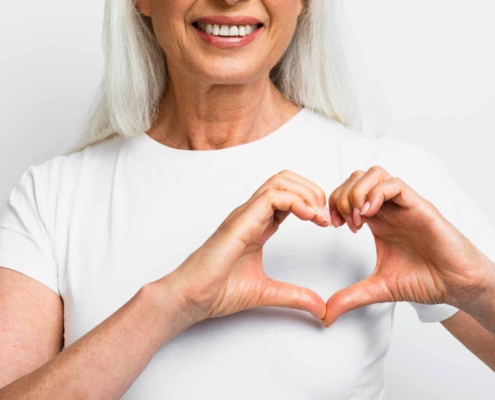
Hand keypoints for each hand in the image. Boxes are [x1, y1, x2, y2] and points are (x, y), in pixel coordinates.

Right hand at [162, 170, 331, 328]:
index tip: (326, 223)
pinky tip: (308, 218)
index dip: (311, 203)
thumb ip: (295, 296)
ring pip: (280, 181)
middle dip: (312, 191)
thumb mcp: (268, 292)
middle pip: (286, 180)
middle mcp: (251, 214)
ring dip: (306, 193)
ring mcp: (245, 215)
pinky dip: (296, 201)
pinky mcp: (240, 222)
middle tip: (326, 217)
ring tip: (319, 217)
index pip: (288, 196)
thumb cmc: (218, 291)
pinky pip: (272, 196)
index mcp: (258, 225)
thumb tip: (320, 308)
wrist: (192, 299)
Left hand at [323, 166, 494, 327]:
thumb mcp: (377, 288)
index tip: (332, 225)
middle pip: (356, 178)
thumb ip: (350, 297)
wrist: (456, 286)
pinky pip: (394, 185)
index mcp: (376, 221)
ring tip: (357, 218)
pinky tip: (370, 215)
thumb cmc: (425, 280)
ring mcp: (403, 206)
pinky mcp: (419, 207)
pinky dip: (376, 194)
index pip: (347, 194)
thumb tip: (326, 314)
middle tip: (344, 222)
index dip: (334, 204)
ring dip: (357, 192)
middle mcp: (388, 209)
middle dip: (341, 196)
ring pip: (373, 174)